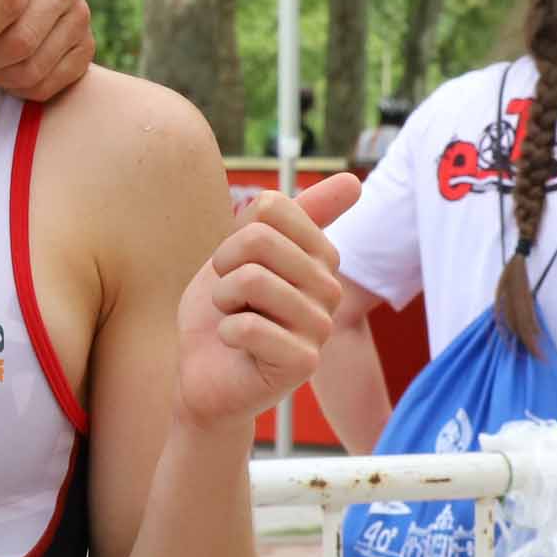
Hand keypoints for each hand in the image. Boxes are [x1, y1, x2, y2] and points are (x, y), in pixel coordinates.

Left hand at [175, 174, 360, 431]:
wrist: (203, 375)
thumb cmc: (223, 312)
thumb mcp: (243, 253)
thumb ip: (286, 216)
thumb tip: (354, 181)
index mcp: (318, 257)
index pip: (271, 207)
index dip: (234, 232)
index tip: (234, 264)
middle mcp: (328, 288)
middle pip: (259, 239)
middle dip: (223, 268)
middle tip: (229, 298)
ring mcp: (320, 326)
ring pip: (251, 279)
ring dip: (222, 300)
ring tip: (233, 320)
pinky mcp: (304, 362)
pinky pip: (248, 325)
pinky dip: (226, 333)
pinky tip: (237, 347)